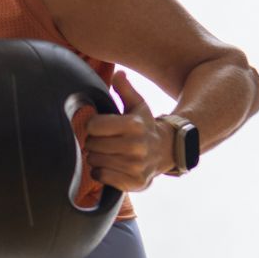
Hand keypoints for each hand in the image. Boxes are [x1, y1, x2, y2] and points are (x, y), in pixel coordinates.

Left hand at [83, 71, 170, 193]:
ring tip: (108, 153)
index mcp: (134, 125)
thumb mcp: (138, 105)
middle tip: (104, 141)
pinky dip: (100, 172)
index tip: (100, 127)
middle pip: (92, 144)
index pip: (93, 126)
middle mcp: (136, 146)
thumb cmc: (144, 126)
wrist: (166, 150)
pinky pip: (101, 176)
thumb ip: (125, 89)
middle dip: (94, 142)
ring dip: (97, 157)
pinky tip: (110, 166)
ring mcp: (136, 166)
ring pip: (95, 161)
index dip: (93, 126)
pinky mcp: (134, 182)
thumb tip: (118, 75)